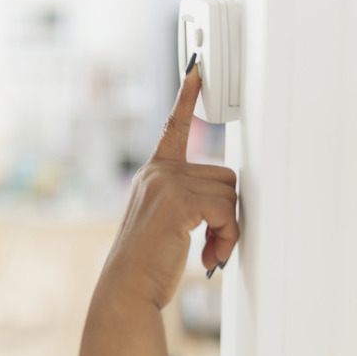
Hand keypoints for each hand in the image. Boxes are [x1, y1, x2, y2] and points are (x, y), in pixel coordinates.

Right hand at [111, 64, 238, 308]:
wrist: (127, 285)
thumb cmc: (146, 262)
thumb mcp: (164, 221)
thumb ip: (187, 199)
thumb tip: (226, 201)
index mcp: (153, 174)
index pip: (173, 128)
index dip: (186, 97)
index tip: (196, 69)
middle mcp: (158, 171)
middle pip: (223, 174)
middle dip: (227, 212)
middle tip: (213, 242)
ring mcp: (166, 181)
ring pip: (229, 193)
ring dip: (228, 229)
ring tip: (210, 251)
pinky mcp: (178, 197)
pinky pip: (227, 210)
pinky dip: (227, 237)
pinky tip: (210, 256)